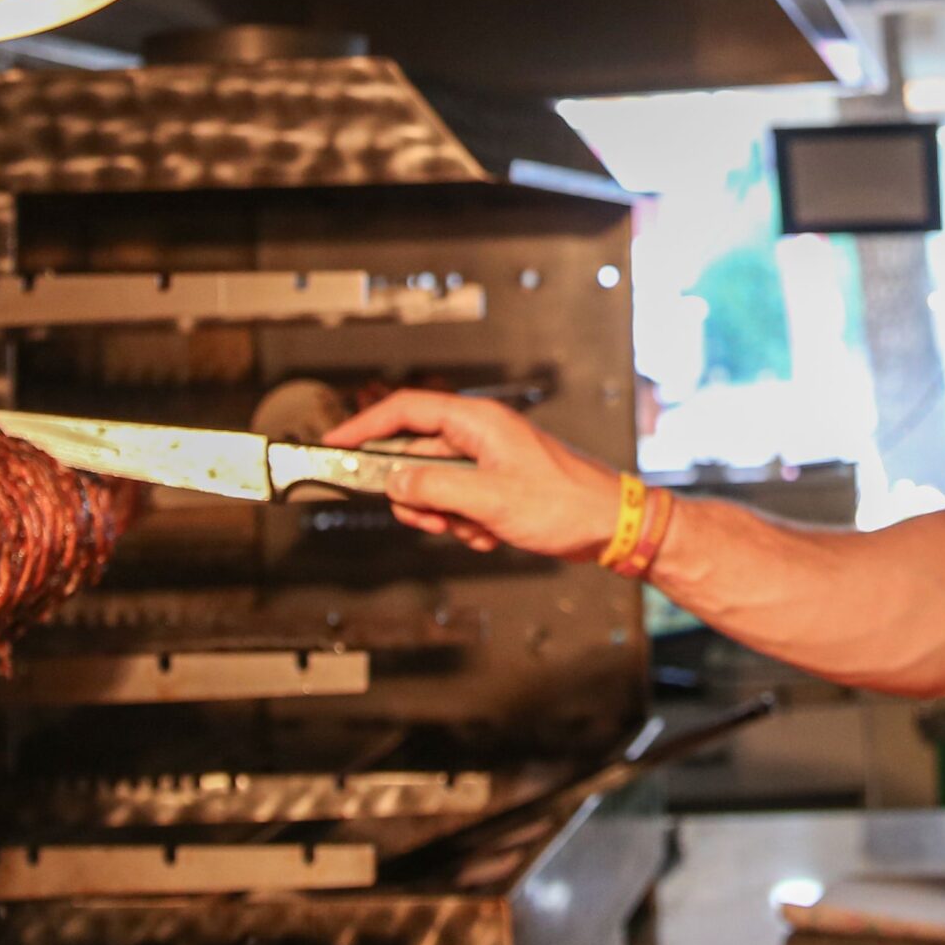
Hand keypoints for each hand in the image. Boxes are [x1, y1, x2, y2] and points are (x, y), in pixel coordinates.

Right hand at [321, 390, 618, 558]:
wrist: (610, 526)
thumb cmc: (565, 504)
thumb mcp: (489, 500)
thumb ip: (434, 489)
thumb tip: (393, 483)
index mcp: (479, 422)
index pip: (407, 410)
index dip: (364, 426)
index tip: (334, 446)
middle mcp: (482, 434)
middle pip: (415, 455)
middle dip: (416, 495)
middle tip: (433, 519)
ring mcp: (489, 460)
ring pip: (435, 486)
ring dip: (445, 516)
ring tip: (475, 529)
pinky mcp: (497, 485)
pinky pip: (459, 504)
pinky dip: (467, 525)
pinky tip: (493, 534)